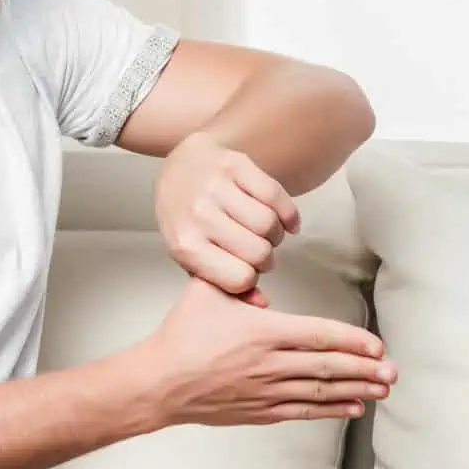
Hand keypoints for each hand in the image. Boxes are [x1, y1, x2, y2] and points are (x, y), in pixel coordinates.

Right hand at [143, 278, 394, 425]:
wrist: (159, 382)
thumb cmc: (182, 334)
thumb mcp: (208, 291)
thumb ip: (240, 283)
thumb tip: (262, 287)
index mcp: (262, 331)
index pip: (318, 336)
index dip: (351, 341)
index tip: (376, 345)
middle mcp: (269, 364)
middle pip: (327, 367)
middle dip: (365, 370)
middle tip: (393, 372)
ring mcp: (266, 391)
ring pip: (320, 391)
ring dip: (355, 390)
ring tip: (382, 389)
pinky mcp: (260, 411)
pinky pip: (303, 411)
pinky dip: (330, 409)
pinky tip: (353, 407)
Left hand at [154, 132, 300, 303]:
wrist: (180, 168)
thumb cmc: (188, 220)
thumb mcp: (195, 258)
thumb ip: (225, 285)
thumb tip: (261, 304)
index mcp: (185, 245)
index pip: (240, 278)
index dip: (250, 278)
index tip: (245, 270)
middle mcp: (198, 214)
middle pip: (259, 253)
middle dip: (265, 258)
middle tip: (257, 251)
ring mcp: (216, 186)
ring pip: (270, 225)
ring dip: (275, 234)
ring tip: (264, 234)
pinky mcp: (235, 164)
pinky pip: (277, 196)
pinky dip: (288, 213)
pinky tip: (282, 220)